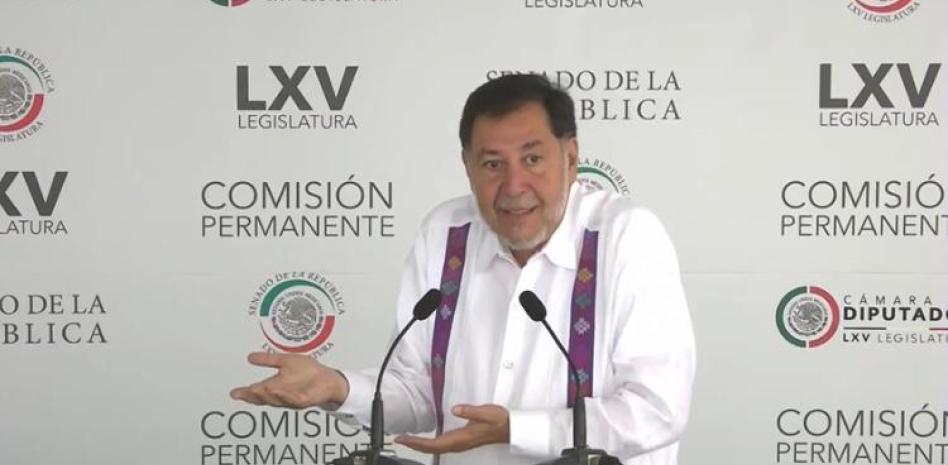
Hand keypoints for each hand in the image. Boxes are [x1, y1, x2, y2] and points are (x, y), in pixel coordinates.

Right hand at [230, 352, 348, 408]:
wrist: (329, 379)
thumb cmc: (309, 372)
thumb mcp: (285, 361)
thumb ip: (268, 360)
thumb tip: (250, 357)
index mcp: (276, 386)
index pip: (257, 391)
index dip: (245, 393)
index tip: (234, 393)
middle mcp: (283, 395)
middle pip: (265, 398)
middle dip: (254, 396)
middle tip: (244, 392)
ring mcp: (294, 398)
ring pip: (278, 400)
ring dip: (268, 395)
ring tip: (259, 389)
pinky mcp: (306, 399)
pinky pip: (295, 399)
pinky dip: (287, 396)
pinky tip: (280, 391)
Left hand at [394, 404, 508, 453]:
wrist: (508, 428)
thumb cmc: (498, 421)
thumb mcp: (486, 412)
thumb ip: (470, 411)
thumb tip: (455, 409)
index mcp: (462, 438)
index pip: (435, 443)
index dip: (418, 442)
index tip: (404, 439)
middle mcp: (459, 443)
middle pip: (432, 448)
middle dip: (414, 445)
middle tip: (400, 439)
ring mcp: (459, 443)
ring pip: (436, 448)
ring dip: (420, 445)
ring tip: (408, 439)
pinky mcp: (461, 440)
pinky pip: (441, 445)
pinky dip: (429, 443)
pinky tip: (425, 440)